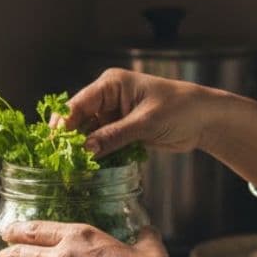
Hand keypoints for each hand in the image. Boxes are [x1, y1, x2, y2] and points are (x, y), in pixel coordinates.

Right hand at [62, 68, 214, 157]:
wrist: (205, 119)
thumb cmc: (180, 109)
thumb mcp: (145, 122)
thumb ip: (114, 136)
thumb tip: (85, 150)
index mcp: (111, 84)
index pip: (77, 104)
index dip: (62, 125)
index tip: (51, 147)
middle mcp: (108, 98)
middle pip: (78, 120)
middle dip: (69, 141)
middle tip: (58, 164)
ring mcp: (114, 115)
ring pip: (88, 134)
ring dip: (82, 151)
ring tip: (70, 171)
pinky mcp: (122, 130)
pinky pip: (102, 144)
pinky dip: (97, 156)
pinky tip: (89, 170)